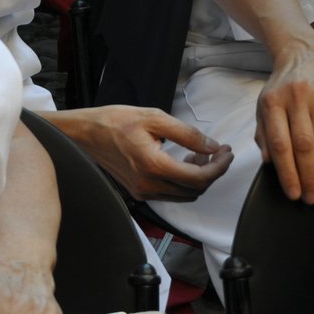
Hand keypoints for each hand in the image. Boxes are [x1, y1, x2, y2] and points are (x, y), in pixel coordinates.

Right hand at [64, 104, 232, 201]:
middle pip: (195, 190)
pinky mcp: (138, 191)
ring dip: (199, 179)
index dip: (219, 167)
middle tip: (219, 152)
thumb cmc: (115, 121)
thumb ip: (187, 134)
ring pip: (184, 195)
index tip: (226, 152)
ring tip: (202, 156)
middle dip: (213, 172)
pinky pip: (170, 194)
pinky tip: (184, 163)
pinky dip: (183, 182)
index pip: (199, 178)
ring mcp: (143, 191)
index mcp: (154, 166)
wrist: (86, 133)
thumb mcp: (155, 118)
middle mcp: (149, 185)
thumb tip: (211, 146)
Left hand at [254, 38, 313, 202]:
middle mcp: (296, 100)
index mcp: (272, 102)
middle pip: (304, 146)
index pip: (281, 143)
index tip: (292, 194)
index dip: (288, 172)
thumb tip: (269, 162)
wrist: (305, 52)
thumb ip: (264, 133)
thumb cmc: (281, 85)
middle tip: (309, 200)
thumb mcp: (263, 105)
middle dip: (308, 177)